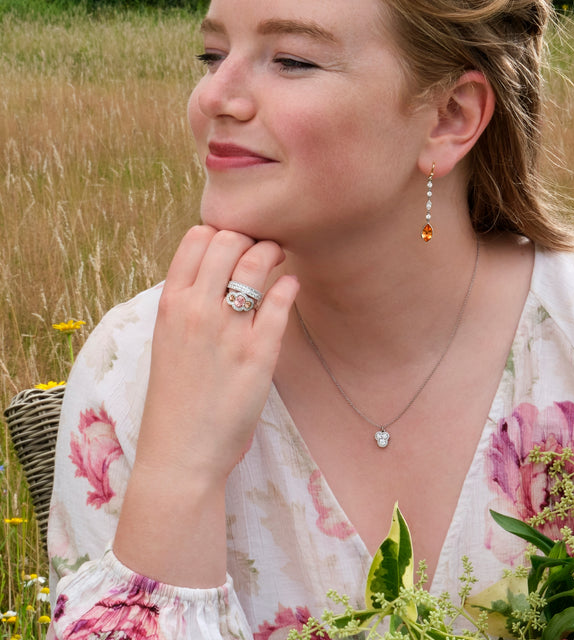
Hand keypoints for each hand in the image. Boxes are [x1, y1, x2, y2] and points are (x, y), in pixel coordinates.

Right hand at [113, 225, 297, 584]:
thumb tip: (214, 272)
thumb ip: (187, 304)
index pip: (196, 238)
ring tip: (279, 259)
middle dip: (250, 237)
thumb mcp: (168, 341)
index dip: (220, 232)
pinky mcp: (259, 353)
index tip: (234, 244)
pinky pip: (280, 301)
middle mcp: (196, 309)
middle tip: (262, 248)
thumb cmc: (175, 398)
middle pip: (229, 240)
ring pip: (256, 263)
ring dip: (272, 253)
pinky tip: (292, 287)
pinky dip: (289, 286)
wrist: (180, 454)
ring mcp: (228, 330)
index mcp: (169, 304)